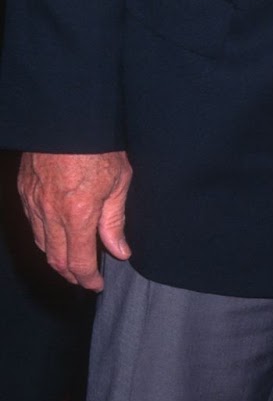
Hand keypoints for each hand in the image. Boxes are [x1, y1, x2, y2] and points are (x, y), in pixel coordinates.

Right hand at [18, 150, 131, 290]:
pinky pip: (32, 224)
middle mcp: (51, 213)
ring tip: (73, 261)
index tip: (97, 284)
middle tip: (86, 277)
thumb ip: (115, 221)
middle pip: (56, 259)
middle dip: (72, 274)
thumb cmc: (100, 145)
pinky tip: (56, 236)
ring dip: (56, 258)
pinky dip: (44, 237)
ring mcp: (34, 202)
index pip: (79, 261)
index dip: (88, 278)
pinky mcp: (25, 191)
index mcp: (78, 213)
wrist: (69, 116)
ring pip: (41, 244)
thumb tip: (120, 251)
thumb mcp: (119, 180)